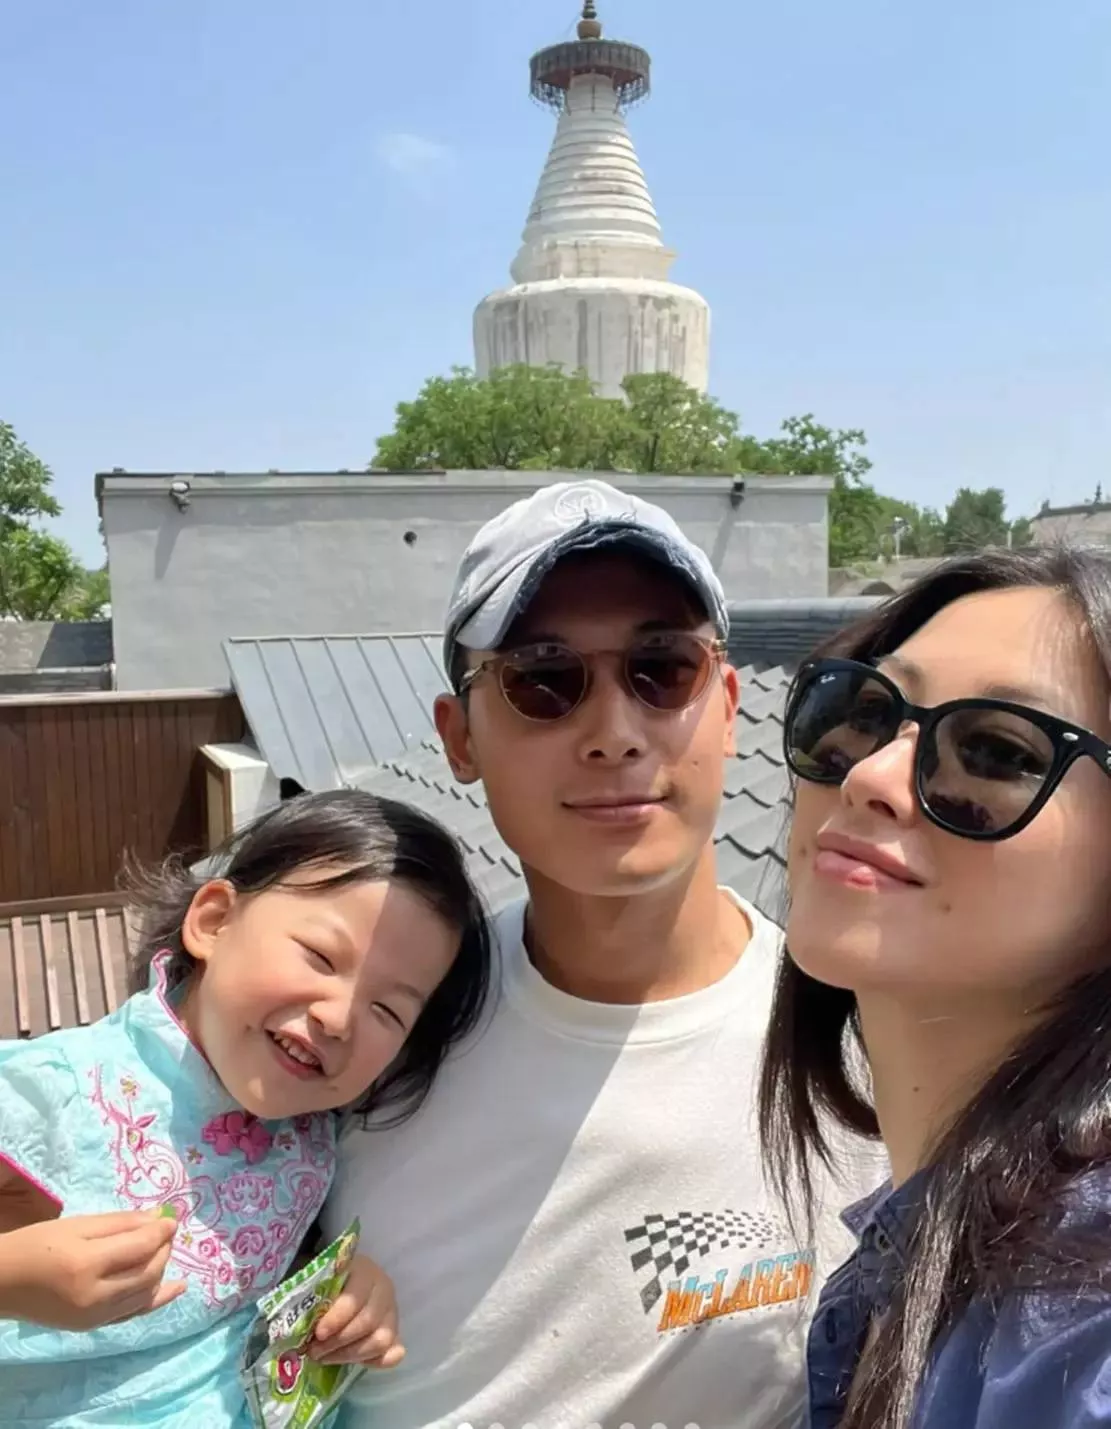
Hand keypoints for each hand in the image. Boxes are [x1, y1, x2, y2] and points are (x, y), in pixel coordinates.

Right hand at [0, 1210, 185, 1330]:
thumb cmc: (36, 1245)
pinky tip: (176, 1287)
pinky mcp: (91, 1328)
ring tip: (165, 1250)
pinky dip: (156, 1299)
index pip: (140, 1247)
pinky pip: (132, 1313)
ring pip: (145, 1294)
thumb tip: (157, 1217)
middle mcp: (94, 1296)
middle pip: (148, 1272)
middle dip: (164, 1249)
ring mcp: (93, 1317)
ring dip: (161, 1270)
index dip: (162, 1231)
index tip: (171, 1217)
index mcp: (87, 1264)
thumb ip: (120, 1223)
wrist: (2, 1283)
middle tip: (167, 1232)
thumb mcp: (76, 1225)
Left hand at [309, 1253, 404, 1368]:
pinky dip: (376, 1361)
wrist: (342, 1283)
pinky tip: (355, 1362)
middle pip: (368, 1322)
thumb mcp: (316, 1280)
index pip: (356, 1297)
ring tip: (326, 1357)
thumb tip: (291, 1323)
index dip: (337, 1317)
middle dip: (338, 1342)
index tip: (317, 1333)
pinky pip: (394, 1352)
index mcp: (364, 1271)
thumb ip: (308, 1295)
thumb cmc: (325, 1282)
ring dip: (351, 1355)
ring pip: (381, 1340)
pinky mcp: (395, 1332)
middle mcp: (383, 1290)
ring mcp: (392, 1313)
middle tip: (314, 1351)